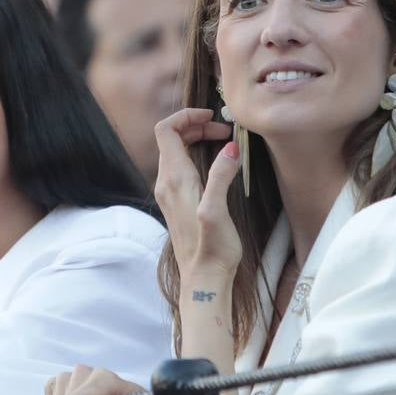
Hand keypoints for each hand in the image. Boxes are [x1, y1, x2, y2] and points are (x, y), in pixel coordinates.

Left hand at [152, 108, 240, 278]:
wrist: (203, 278)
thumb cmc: (211, 249)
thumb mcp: (218, 210)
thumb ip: (221, 176)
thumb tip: (229, 147)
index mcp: (174, 179)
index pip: (166, 130)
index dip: (186, 116)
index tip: (212, 116)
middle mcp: (166, 184)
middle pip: (170, 138)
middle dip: (196, 125)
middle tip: (224, 131)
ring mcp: (170, 194)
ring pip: (176, 152)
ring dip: (197, 140)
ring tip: (225, 143)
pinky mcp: (177, 203)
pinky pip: (181, 168)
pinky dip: (197, 155)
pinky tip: (218, 165)